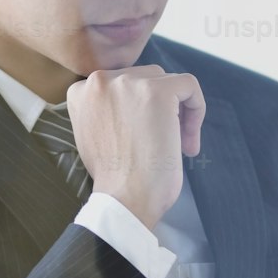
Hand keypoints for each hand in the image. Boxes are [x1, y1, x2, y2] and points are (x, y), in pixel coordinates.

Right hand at [66, 64, 205, 230]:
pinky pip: (189, 86)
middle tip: (164, 144)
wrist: (124, 199)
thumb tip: (135, 103)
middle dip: (160, 110)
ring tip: (178, 146)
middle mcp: (99, 80)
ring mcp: (128, 83)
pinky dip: (197, 109)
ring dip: (178, 113)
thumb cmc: (114, 179)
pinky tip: (188, 142)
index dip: (138, 110)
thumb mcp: (95, 135)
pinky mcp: (157, 92)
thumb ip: (107, 112)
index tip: (143, 136)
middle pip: (145, 79)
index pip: (121, 85)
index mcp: (81, 91)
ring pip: (167, 82)